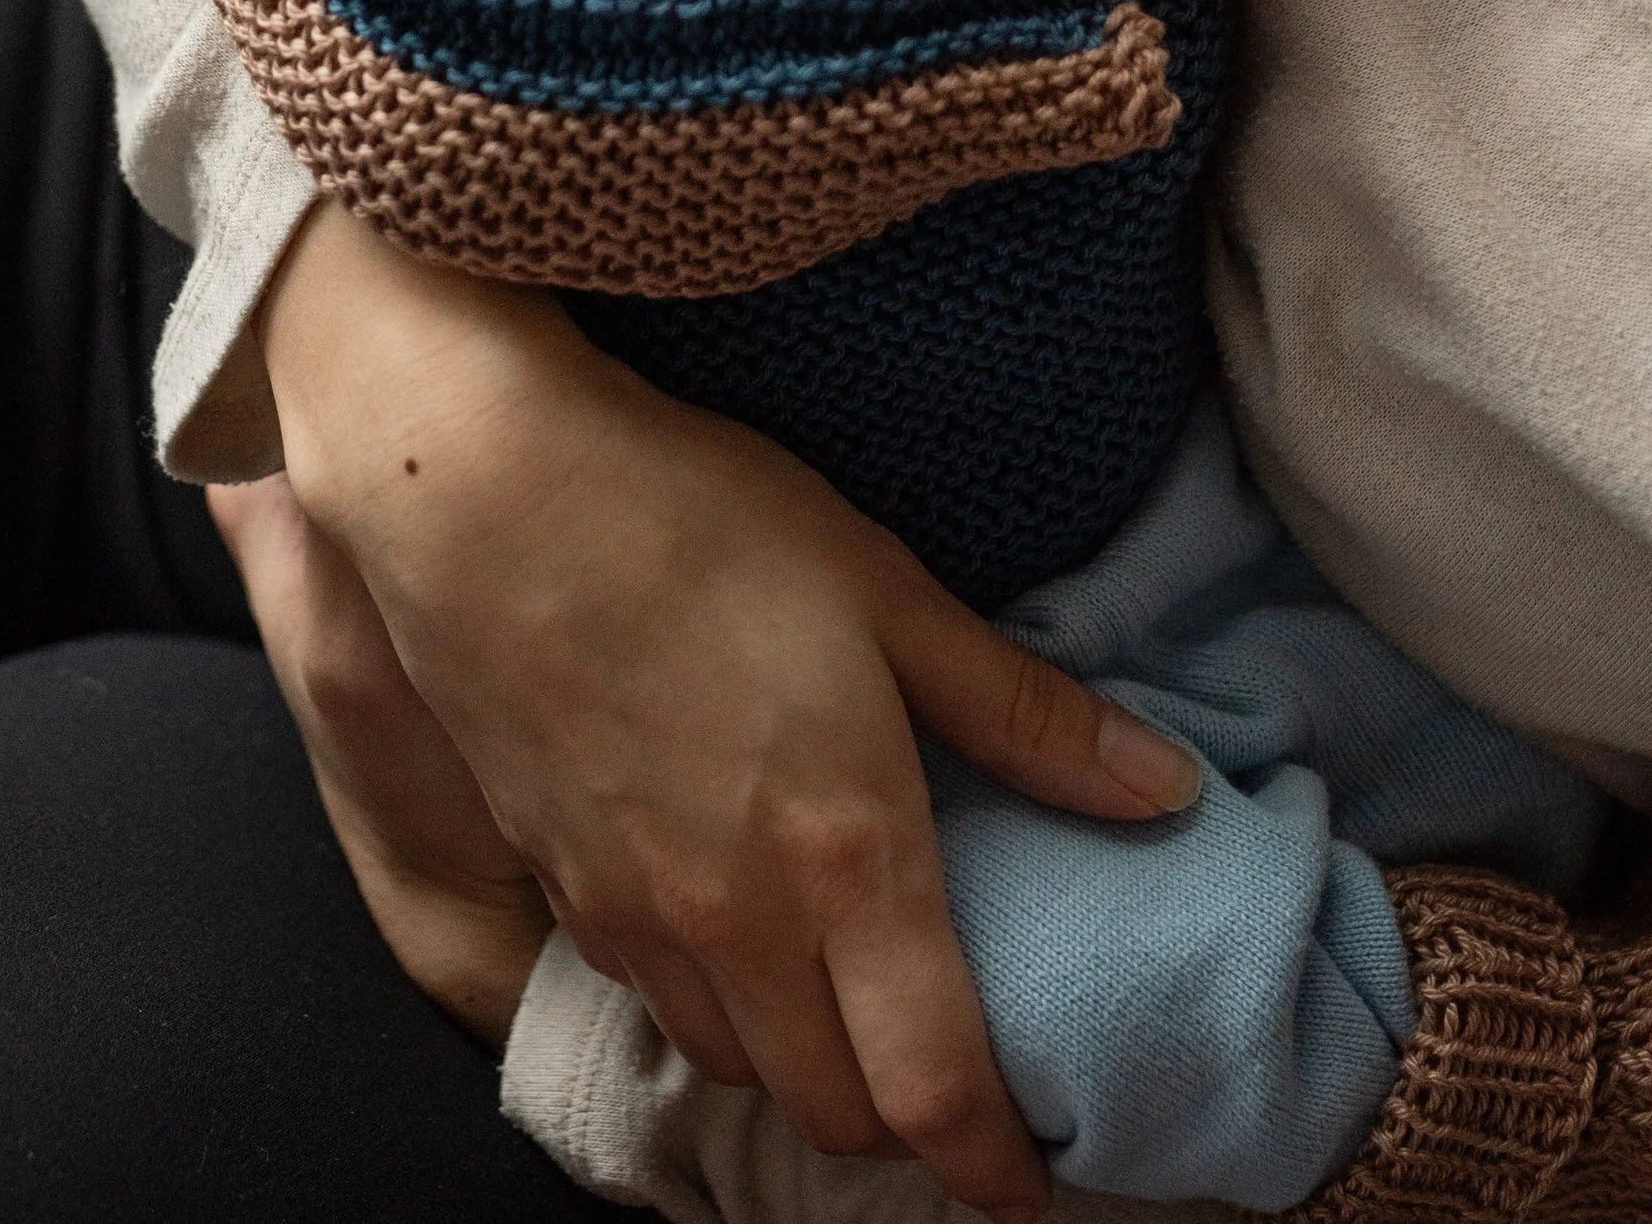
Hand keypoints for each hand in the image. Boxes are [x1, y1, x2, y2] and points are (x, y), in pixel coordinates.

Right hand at [261, 208, 1200, 1223]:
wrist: (484, 496)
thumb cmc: (698, 523)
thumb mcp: (888, 591)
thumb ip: (1024, 712)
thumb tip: (1167, 791)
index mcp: (845, 857)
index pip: (932, 1086)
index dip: (991, 1163)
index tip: (1028, 1188)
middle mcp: (739, 921)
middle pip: (832, 1112)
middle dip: (902, 1123)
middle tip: (948, 1074)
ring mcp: (637, 915)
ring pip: (737, 1066)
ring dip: (801, 1067)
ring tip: (846, 1011)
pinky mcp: (560, 884)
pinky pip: (654, 1001)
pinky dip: (711, 1009)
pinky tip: (732, 937)